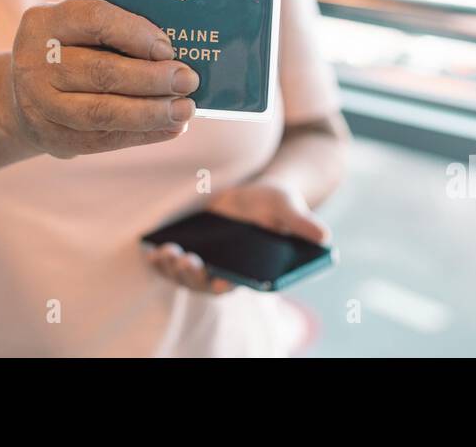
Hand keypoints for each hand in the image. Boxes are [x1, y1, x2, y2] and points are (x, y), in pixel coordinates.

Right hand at [8, 0, 198, 158]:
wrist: (24, 94)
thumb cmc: (70, 51)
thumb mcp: (79, 29)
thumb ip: (118, 31)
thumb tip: (176, 54)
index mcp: (45, 21)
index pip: (94, 20)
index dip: (135, 33)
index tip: (168, 48)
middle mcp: (36, 62)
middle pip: (101, 71)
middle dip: (152, 78)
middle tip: (188, 80)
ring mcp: (40, 104)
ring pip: (102, 111)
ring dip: (151, 112)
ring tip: (185, 109)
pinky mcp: (52, 137)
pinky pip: (103, 139)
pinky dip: (143, 134)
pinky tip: (170, 127)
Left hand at [144, 180, 331, 294]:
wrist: (255, 191)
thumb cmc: (275, 202)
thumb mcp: (289, 207)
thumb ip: (301, 223)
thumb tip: (324, 236)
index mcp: (251, 270)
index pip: (236, 283)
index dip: (223, 284)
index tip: (215, 278)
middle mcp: (227, 271)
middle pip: (204, 283)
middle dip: (192, 275)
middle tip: (186, 260)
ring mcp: (207, 261)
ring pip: (186, 275)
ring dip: (173, 268)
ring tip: (167, 252)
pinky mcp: (192, 250)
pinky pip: (172, 261)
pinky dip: (160, 259)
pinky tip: (151, 248)